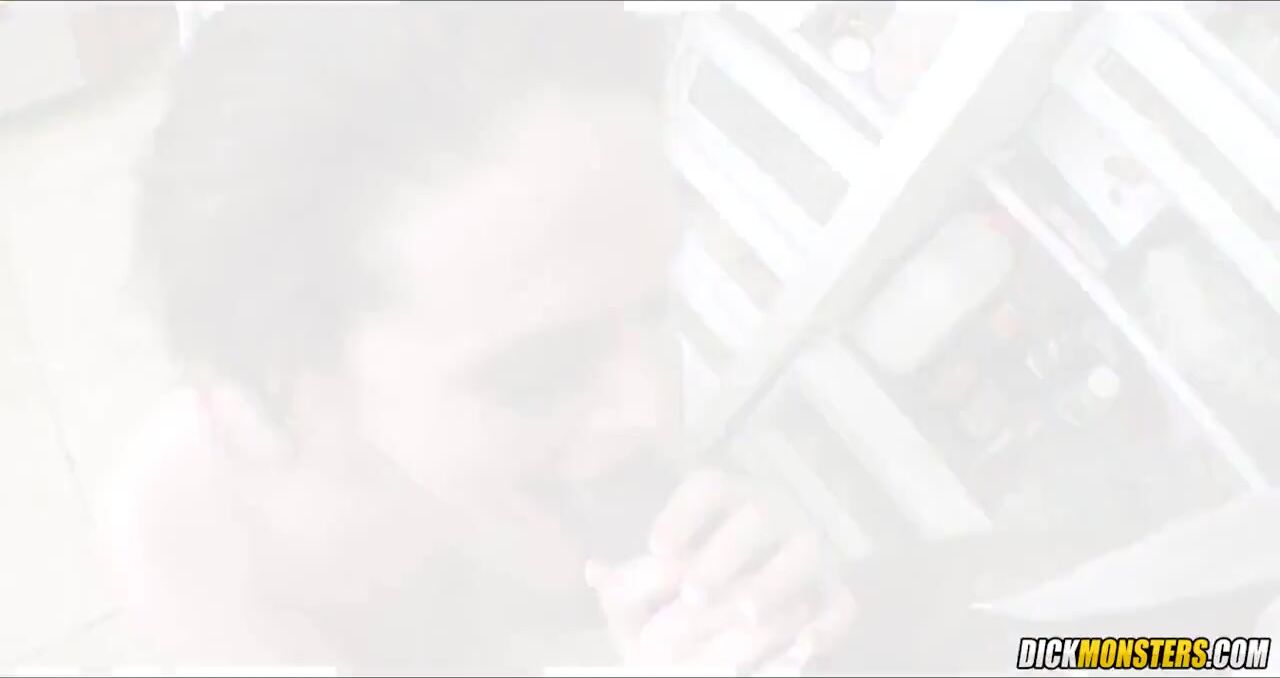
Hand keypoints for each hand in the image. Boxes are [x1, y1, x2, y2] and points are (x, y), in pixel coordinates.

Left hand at [586, 469, 855, 673]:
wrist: (749, 605)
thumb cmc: (695, 584)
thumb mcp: (658, 580)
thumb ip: (630, 577)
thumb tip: (594, 571)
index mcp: (726, 497)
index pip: (708, 486)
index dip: (683, 513)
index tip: (654, 547)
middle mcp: (771, 512)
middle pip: (756, 515)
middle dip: (725, 554)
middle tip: (692, 593)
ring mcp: (808, 548)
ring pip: (802, 553)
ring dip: (774, 581)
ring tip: (744, 612)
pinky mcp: (834, 589)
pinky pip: (842, 602)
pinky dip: (828, 624)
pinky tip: (803, 647)